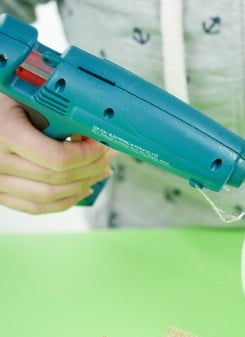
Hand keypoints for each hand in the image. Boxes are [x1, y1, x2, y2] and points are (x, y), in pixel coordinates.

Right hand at [0, 94, 116, 213]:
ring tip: (101, 171)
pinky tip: (82, 189)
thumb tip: (94, 128)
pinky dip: (64, 201)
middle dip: (92, 167)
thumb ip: (56, 112)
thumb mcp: (26, 95)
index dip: (88, 154)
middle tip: (108, 155)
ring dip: (82, 185)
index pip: (58, 158)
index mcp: (4, 132)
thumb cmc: (4, 99)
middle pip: (58, 178)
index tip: (102, 144)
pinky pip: (35, 206)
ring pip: (50, 196)